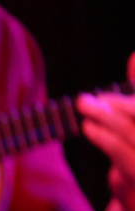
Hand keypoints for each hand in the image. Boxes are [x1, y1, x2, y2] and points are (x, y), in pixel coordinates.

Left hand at [78, 52, 134, 209]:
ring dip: (105, 117)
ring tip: (84, 107)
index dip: (130, 96)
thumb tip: (134, 56)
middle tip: (87, 100)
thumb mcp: (133, 122)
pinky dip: (103, 136)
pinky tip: (88, 127)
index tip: (113, 85)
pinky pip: (121, 150)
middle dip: (118, 104)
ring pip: (131, 130)